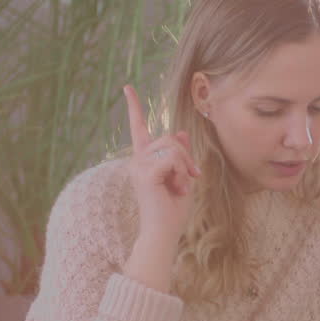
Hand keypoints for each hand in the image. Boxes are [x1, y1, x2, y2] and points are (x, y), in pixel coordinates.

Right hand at [123, 84, 200, 242]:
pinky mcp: (145, 173)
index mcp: (145, 160)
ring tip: (181, 185)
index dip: (134, 107)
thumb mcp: (183, 176)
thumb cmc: (173, 210)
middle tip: (192, 176)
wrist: (164, 232)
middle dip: (186, 155)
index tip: (127, 88)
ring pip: (172, 146)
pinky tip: (177, 187)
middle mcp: (137, 160)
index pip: (139, 128)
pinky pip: (172, 158)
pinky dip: (181, 172)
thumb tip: (180, 131)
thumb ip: (181, 155)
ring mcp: (138, 165)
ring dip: (185, 165)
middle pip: (168, 137)